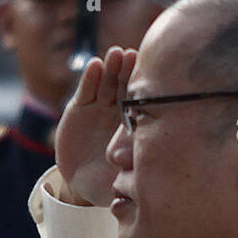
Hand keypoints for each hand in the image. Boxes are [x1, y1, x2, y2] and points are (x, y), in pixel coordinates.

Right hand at [55, 46, 137, 206]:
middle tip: (133, 56)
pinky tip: (95, 65)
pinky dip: (90, 78)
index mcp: (134, 124)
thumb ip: (139, 165)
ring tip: (116, 54)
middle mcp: (118, 111)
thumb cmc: (111, 181)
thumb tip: (158, 163)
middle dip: (129, 71)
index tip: (153, 72)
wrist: (83, 184)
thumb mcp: (127, 176)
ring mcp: (99, 107)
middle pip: (125, 86)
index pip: (141, 102)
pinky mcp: (79, 108)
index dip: (144, 88)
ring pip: (107, 84)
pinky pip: (86, 92)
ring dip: (111, 68)